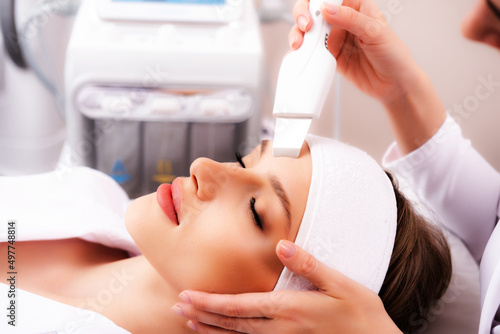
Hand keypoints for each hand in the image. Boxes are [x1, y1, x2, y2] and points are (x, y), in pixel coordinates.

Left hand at [171, 240, 401, 333]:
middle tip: (178, 308)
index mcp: (290, 309)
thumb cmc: (361, 315)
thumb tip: (282, 246)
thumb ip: (308, 265)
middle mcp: (281, 328)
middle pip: (232, 322)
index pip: (240, 306)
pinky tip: (221, 333)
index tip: (188, 297)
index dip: (211, 302)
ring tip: (190, 321)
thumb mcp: (340, 284)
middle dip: (202, 314)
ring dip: (211, 328)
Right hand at [290, 0, 419, 105]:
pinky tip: (301, 52)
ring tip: (300, 42)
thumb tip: (327, 9)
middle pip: (315, 10)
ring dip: (299, 33)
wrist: (393, 85)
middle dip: (303, 14)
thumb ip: (351, 19)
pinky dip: (303, 51)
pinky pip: (312, 50)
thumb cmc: (394, 55)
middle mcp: (344, 20)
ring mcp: (336, 38)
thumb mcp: (375, 32)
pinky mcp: (330, 55)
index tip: (316, 9)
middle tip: (305, 25)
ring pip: (310, 30)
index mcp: (357, 6)